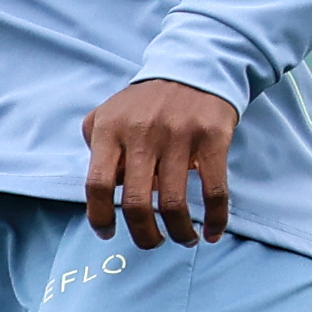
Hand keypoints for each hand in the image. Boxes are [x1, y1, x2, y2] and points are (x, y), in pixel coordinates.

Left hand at [82, 78, 238, 247]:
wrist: (193, 68)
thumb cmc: (146, 102)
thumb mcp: (110, 113)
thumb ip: (96, 146)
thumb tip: (103, 189)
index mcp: (111, 130)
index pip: (96, 183)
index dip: (99, 216)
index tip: (107, 233)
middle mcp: (142, 133)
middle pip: (135, 201)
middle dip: (143, 235)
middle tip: (151, 243)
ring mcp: (178, 136)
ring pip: (174, 203)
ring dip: (179, 232)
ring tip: (183, 239)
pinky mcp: (212, 138)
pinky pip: (214, 190)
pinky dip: (216, 219)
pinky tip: (213, 232)